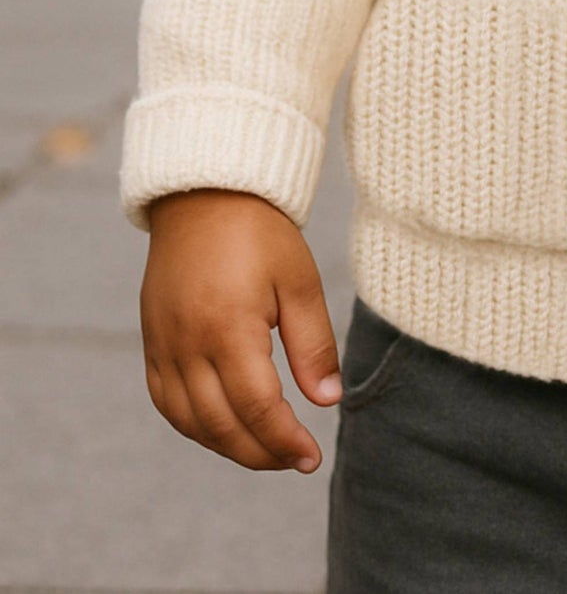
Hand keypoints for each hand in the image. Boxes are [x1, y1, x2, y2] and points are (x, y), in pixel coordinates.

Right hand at [140, 188, 342, 472]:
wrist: (205, 194)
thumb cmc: (260, 233)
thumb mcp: (300, 280)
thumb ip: (313, 344)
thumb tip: (327, 401)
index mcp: (228, 327)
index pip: (258, 408)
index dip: (285, 441)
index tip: (311, 458)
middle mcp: (188, 343)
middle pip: (221, 425)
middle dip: (260, 453)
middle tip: (295, 460)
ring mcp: (163, 344)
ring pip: (190, 422)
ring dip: (227, 446)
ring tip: (266, 449)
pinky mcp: (151, 341)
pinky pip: (166, 402)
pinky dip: (194, 425)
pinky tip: (224, 427)